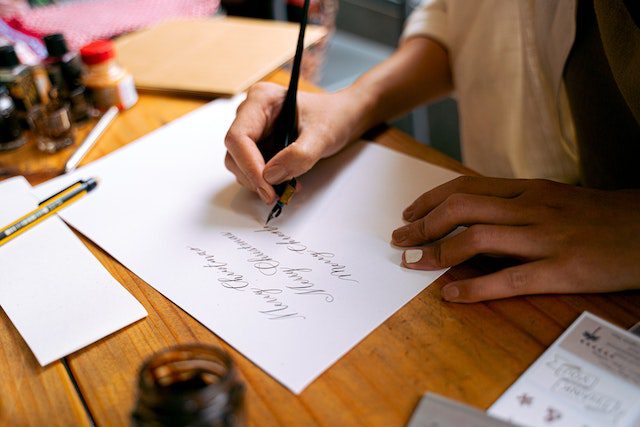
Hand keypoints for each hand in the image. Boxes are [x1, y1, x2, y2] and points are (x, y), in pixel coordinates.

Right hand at [224, 82, 366, 203]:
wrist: (342, 118)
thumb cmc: (333, 117)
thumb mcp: (322, 135)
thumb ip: (299, 155)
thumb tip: (271, 176)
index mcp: (261, 100)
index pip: (238, 137)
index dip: (249, 165)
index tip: (266, 187)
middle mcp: (251, 114)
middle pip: (234, 153)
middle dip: (253, 177)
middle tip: (277, 194)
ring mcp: (254, 131)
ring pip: (240, 164)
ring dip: (260, 182)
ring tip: (288, 187)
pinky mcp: (259, 146)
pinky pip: (252, 169)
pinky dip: (266, 182)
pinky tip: (286, 182)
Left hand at [392, 176, 639, 301]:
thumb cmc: (600, 215)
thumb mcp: (554, 197)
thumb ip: (515, 203)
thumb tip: (472, 215)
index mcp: (528, 189)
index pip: (464, 187)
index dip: (429, 200)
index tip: (408, 213)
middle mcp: (531, 208)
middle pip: (461, 209)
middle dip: (422, 225)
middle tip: (400, 239)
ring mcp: (545, 239)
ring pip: (477, 239)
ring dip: (437, 253)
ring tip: (414, 263)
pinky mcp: (561, 270)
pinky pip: (509, 279)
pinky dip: (474, 289)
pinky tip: (451, 296)